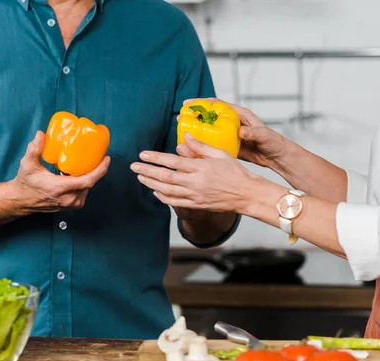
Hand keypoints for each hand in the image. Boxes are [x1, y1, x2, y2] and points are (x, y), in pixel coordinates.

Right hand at [12, 130, 109, 212]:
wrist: (22, 200)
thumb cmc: (26, 182)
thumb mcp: (28, 164)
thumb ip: (34, 149)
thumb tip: (40, 134)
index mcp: (61, 188)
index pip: (88, 181)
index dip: (100, 170)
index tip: (106, 159)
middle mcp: (69, 198)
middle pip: (91, 183)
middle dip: (97, 169)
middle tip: (98, 156)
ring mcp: (71, 204)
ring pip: (88, 188)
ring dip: (90, 176)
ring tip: (90, 163)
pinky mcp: (72, 206)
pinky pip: (84, 192)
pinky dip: (85, 182)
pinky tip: (82, 173)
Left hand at [131, 133, 268, 214]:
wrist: (246, 194)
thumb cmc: (235, 172)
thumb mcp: (219, 154)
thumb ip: (200, 146)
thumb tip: (183, 136)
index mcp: (201, 167)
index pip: (172, 162)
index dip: (155, 158)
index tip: (143, 154)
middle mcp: (196, 182)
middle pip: (165, 177)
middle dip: (147, 171)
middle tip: (133, 166)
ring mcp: (195, 195)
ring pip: (167, 191)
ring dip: (151, 184)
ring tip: (140, 177)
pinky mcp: (196, 205)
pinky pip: (175, 202)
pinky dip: (162, 197)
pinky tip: (155, 192)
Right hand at [183, 98, 294, 172]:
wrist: (277, 158)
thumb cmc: (274, 143)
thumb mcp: (264, 136)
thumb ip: (254, 132)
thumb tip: (241, 131)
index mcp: (240, 116)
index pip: (218, 104)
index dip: (202, 102)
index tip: (188, 103)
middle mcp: (233, 123)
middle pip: (210, 116)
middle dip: (194, 116)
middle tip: (180, 117)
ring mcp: (230, 135)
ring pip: (209, 130)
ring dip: (196, 131)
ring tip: (182, 132)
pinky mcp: (229, 146)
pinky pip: (213, 144)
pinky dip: (203, 145)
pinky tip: (193, 149)